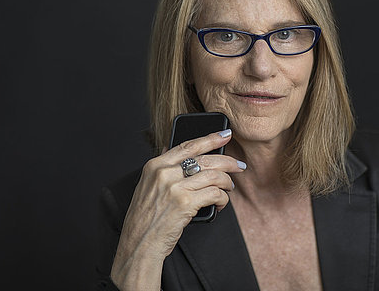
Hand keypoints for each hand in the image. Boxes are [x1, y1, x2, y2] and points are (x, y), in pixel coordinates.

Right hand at [110, 129, 245, 289]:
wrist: (139, 242)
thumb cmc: (145, 218)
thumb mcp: (146, 185)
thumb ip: (160, 166)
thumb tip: (168, 147)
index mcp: (155, 165)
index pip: (188, 145)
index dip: (210, 138)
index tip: (225, 135)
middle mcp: (164, 173)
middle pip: (205, 159)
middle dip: (228, 161)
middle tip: (239, 165)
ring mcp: (175, 187)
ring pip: (214, 175)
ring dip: (227, 182)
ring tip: (230, 187)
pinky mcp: (185, 203)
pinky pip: (215, 194)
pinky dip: (223, 199)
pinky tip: (222, 203)